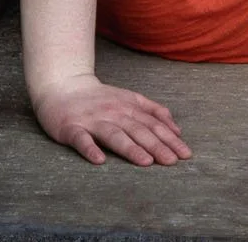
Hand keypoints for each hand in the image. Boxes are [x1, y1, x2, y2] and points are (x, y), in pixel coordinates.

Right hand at [30, 73, 192, 165]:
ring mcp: (92, 120)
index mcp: (129, 106)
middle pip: (138, 131)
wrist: (63, 86)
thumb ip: (153, 111)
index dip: (170, 139)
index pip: (153, 124)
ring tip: (146, 162)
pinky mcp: (71, 128)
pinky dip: (90, 149)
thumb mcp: (129, 98)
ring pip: (114, 135)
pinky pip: (81, 139)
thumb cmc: (100, 98)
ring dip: (131, 148)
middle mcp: (113, 112)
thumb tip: (176, 129)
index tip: (185, 154)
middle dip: (157, 146)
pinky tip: (99, 160)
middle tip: (172, 162)